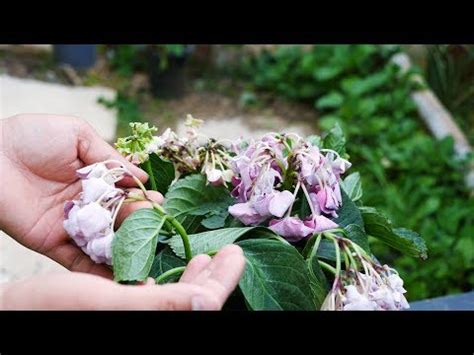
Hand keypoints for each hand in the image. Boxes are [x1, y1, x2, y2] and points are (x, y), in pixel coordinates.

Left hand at [0, 114, 160, 277]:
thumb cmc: (31, 137)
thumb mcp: (76, 134)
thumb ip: (109, 156)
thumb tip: (142, 175)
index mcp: (95, 178)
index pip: (125, 192)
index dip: (142, 198)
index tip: (160, 204)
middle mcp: (87, 203)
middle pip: (119, 217)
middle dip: (139, 222)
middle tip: (156, 225)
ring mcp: (72, 224)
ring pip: (104, 240)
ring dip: (125, 247)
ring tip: (146, 253)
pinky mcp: (54, 242)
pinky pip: (78, 259)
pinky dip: (97, 270)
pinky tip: (119, 274)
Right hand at [0, 245, 245, 309]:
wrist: (17, 311)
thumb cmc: (52, 308)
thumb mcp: (109, 303)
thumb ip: (162, 305)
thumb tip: (209, 303)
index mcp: (151, 321)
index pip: (203, 305)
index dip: (224, 281)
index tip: (236, 253)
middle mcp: (148, 318)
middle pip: (195, 300)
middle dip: (215, 275)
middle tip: (231, 251)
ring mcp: (137, 315)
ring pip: (179, 297)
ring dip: (195, 275)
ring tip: (206, 255)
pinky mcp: (124, 308)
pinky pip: (157, 295)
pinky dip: (169, 278)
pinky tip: (169, 265)